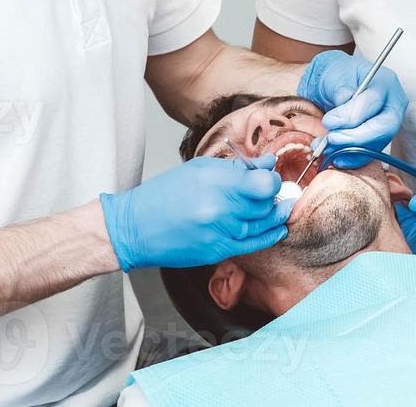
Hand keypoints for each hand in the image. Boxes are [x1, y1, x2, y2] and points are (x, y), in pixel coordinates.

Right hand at [101, 155, 290, 270]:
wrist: (135, 228)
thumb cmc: (163, 194)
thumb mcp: (199, 169)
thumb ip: (237, 167)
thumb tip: (267, 163)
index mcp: (215, 183)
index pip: (264, 183)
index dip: (272, 180)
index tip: (270, 177)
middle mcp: (219, 209)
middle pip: (266, 204)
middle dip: (274, 196)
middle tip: (275, 191)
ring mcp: (219, 233)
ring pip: (262, 224)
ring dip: (274, 215)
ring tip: (281, 206)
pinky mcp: (217, 251)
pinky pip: (253, 244)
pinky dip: (269, 236)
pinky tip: (278, 228)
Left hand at [296, 50, 408, 166]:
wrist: (337, 83)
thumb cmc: (338, 75)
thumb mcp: (335, 76)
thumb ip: (340, 92)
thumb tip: (342, 111)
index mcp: (384, 81)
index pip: (372, 103)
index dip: (349, 116)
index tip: (328, 121)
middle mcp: (393, 103)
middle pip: (383, 127)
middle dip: (355, 138)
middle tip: (330, 139)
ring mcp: (390, 122)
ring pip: (377, 143)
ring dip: (350, 150)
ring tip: (326, 147)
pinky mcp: (381, 137)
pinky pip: (371, 153)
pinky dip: (354, 159)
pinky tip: (337, 158)